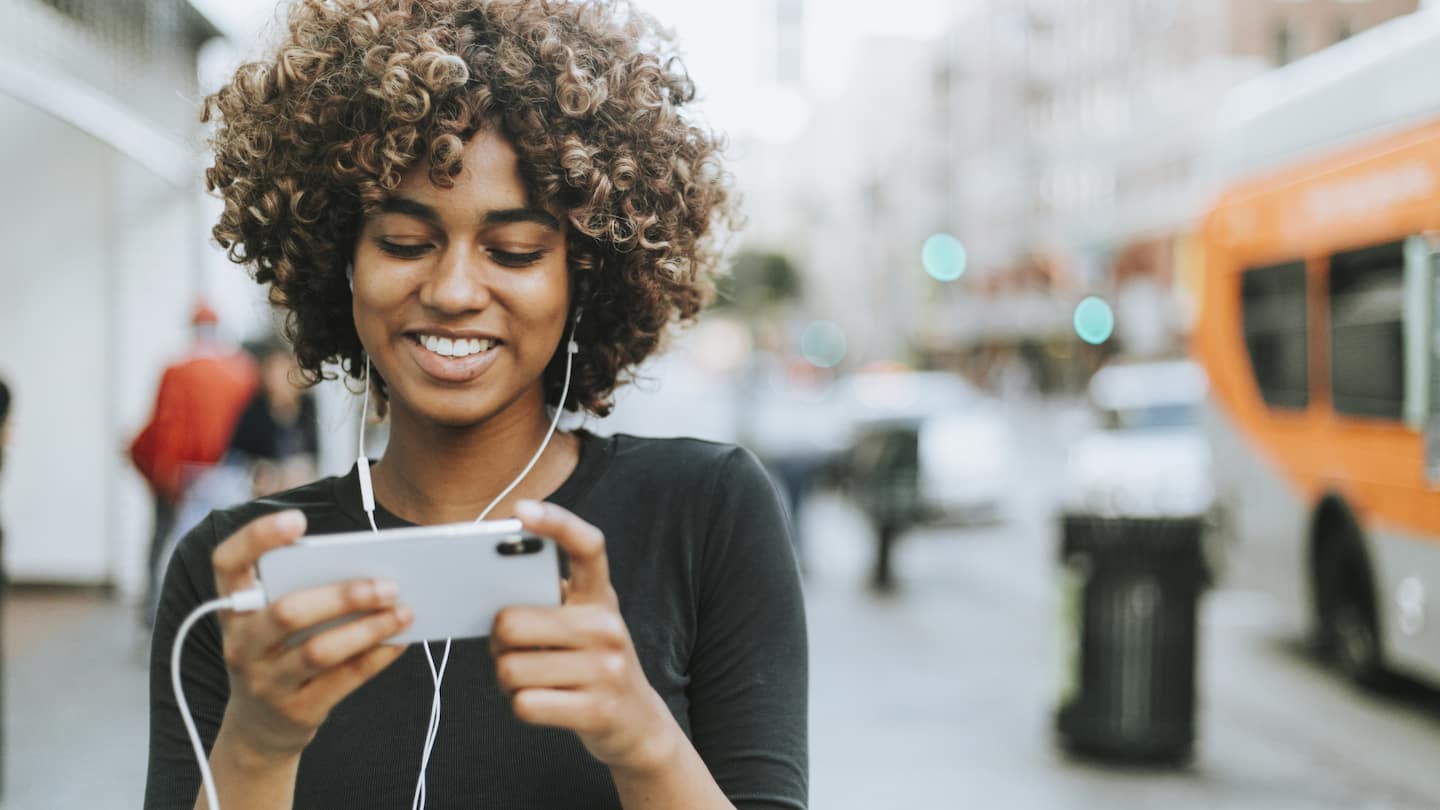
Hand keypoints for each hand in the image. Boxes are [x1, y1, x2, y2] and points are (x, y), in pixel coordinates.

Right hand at [210, 510, 412, 760]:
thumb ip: (303, 589)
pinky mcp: (295, 711)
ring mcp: (264, 681)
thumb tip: (371, 564)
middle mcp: (241, 644)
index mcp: (233, 608)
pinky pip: (342, 680)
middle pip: (288, 612)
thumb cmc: (279, 652)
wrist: (259, 728)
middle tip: (388, 584)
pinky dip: (376, 657)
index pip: (227, 563)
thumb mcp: (271, 621)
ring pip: (318, 650)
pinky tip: (400, 641)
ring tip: (404, 611)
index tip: (297, 520)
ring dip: (368, 628)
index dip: (255, 538)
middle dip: (343, 596)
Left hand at [491, 500, 676, 772]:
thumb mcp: (582, 623)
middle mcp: (608, 627)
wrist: (637, 722)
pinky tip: (542, 701)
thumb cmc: (591, 663)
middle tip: (510, 647)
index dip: (556, 523)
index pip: (587, 546)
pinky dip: (520, 705)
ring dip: (506, 678)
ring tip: (530, 678)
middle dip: (497, 640)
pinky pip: (524, 704)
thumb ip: (548, 601)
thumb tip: (488, 585)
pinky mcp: (597, 711)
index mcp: (601, 597)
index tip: (522, 510)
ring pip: (510, 668)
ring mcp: (607, 670)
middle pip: (512, 622)